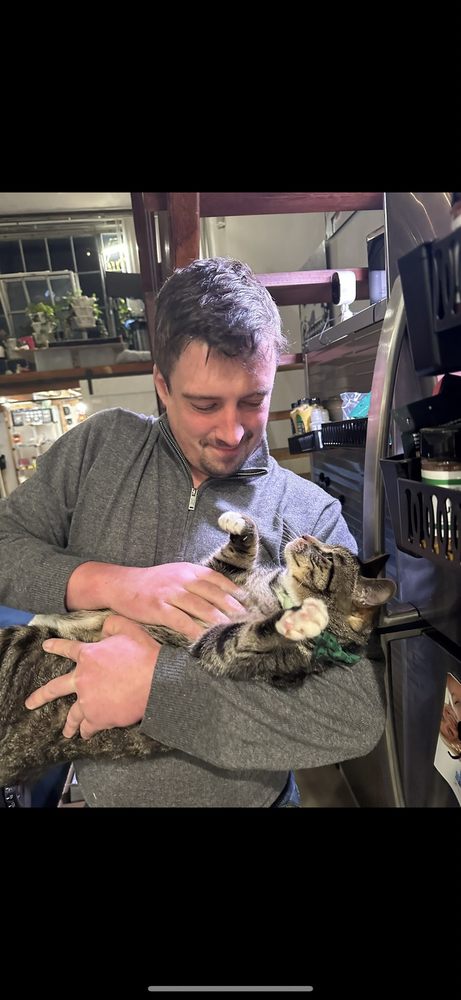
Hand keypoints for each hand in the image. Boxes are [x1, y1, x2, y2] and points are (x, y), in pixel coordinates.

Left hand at [25, 615, 159, 739]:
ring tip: (66, 732)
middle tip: (30, 703)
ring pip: (73, 715)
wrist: (156, 680)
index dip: (56, 646)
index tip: (46, 647)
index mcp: (88, 655)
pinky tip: (86, 735)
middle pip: (54, 689)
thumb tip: (102, 627)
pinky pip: (89, 727)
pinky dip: (87, 732)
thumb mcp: (127, 628)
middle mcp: (82, 679)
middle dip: (40, 696)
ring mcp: (89, 701)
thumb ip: (111, 625)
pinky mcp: (99, 718)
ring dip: (69, 724)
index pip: (67, 649)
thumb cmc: (144, 653)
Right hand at [68, 561, 245, 640]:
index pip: (217, 580)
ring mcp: (170, 593)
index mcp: (188, 570)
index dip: (233, 592)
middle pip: (213, 594)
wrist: (119, 584)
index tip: (248, 604)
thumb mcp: (174, 575)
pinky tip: (203, 640)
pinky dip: (194, 631)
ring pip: (201, 607)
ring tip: (230, 632)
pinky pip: (181, 621)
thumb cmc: (150, 584)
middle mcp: (182, 579)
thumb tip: (218, 597)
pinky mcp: (158, 608)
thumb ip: (194, 582)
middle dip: (231, 608)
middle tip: (245, 622)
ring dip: (218, 620)